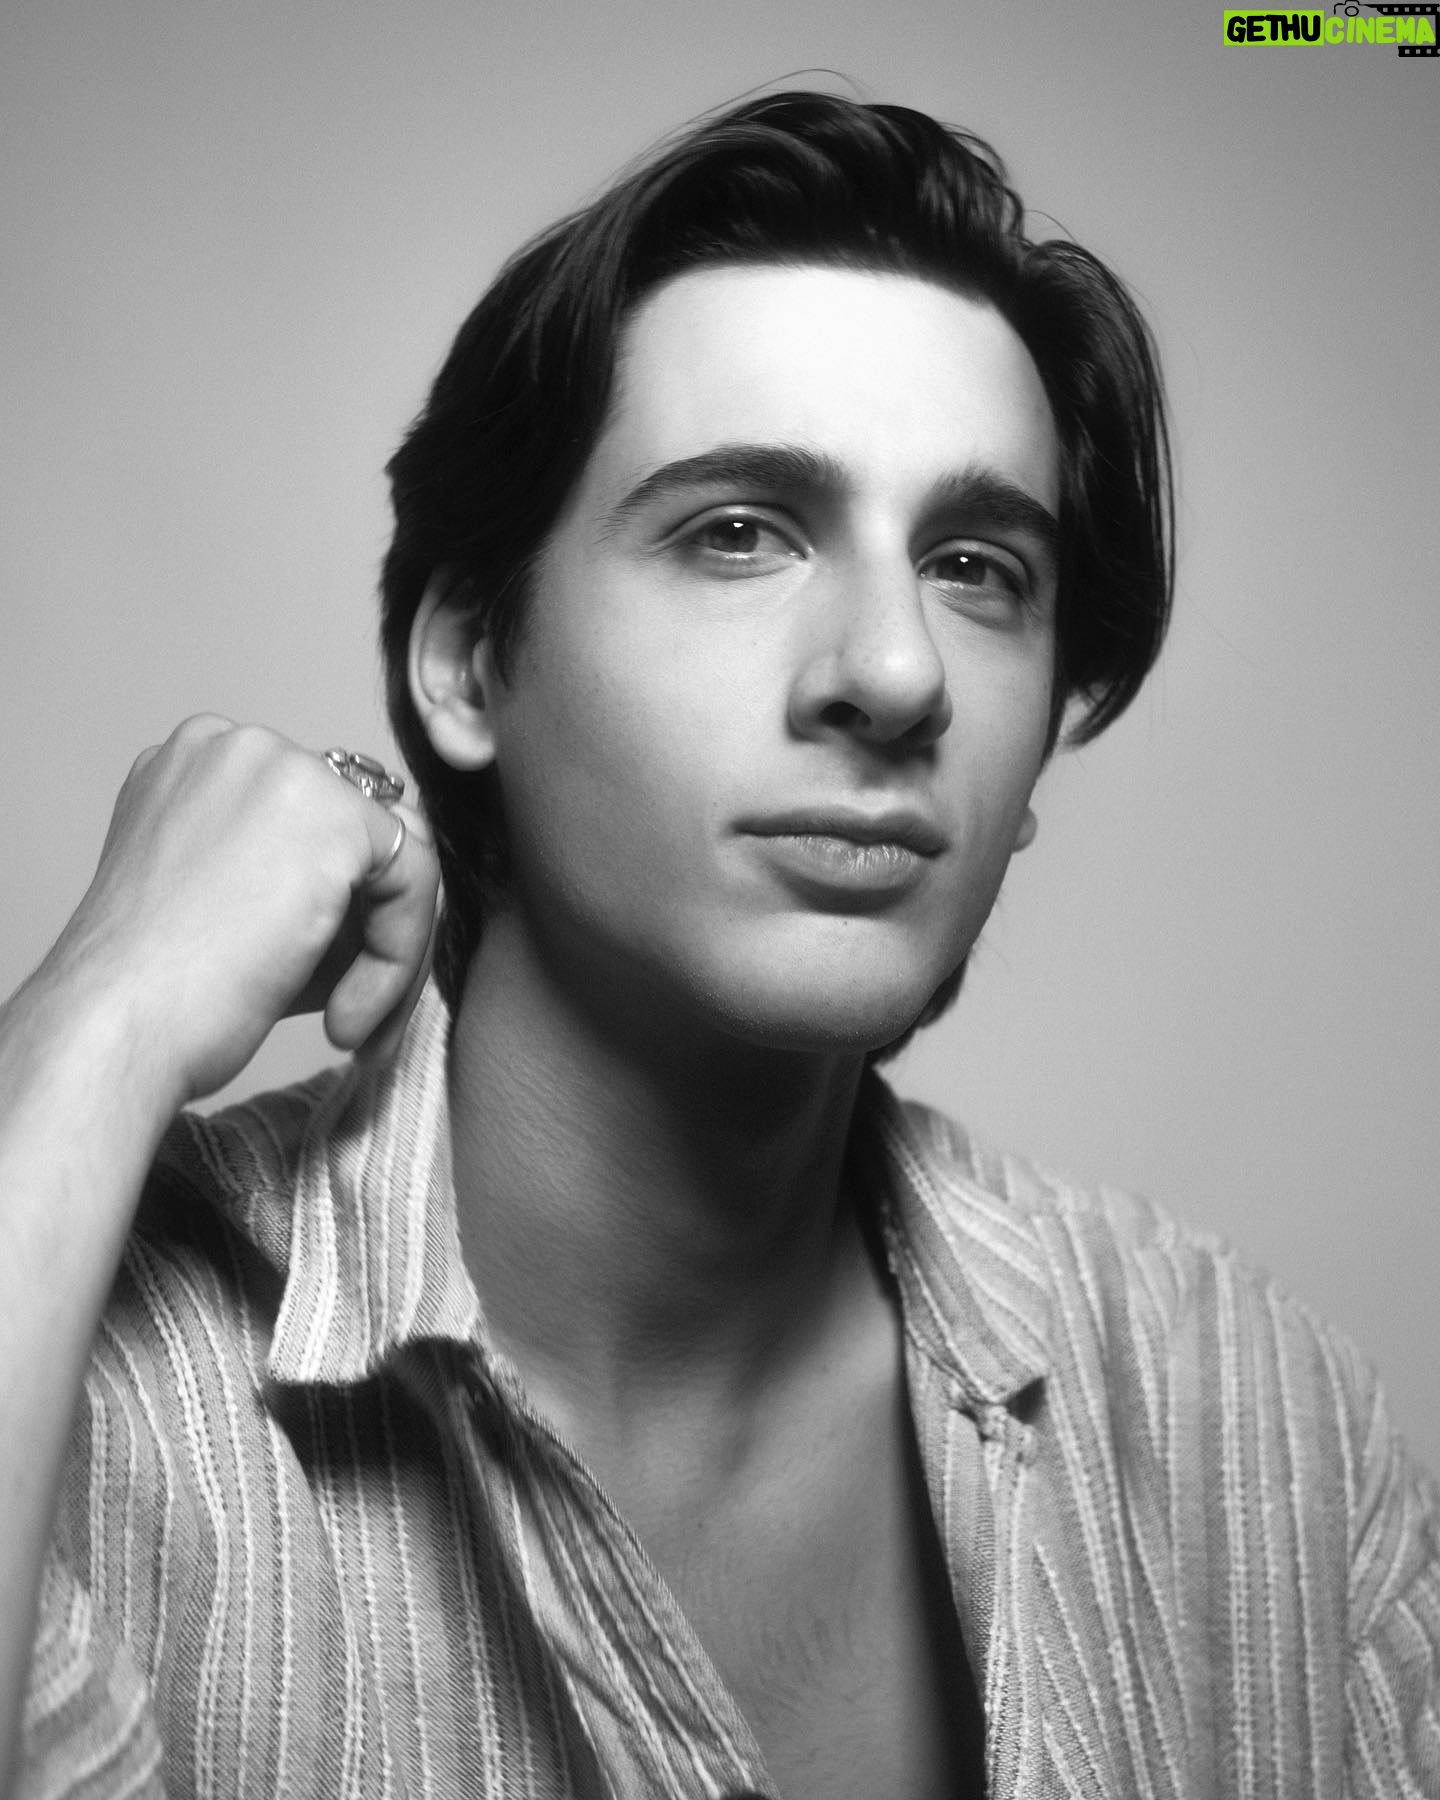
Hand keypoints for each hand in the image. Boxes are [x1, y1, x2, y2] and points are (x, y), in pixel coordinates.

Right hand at [45, 716, 439, 1104]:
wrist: (114, 1028)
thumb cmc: (158, 994)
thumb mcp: (234, 911)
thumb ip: (306, 883)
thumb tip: (393, 897)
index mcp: (198, 764)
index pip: (313, 817)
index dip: (333, 904)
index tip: (318, 981)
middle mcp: (238, 747)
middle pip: (360, 829)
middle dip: (367, 923)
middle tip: (348, 1005)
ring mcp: (286, 770)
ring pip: (395, 856)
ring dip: (387, 949)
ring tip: (346, 1022)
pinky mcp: (335, 817)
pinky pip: (415, 882)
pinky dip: (397, 958)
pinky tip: (347, 1016)